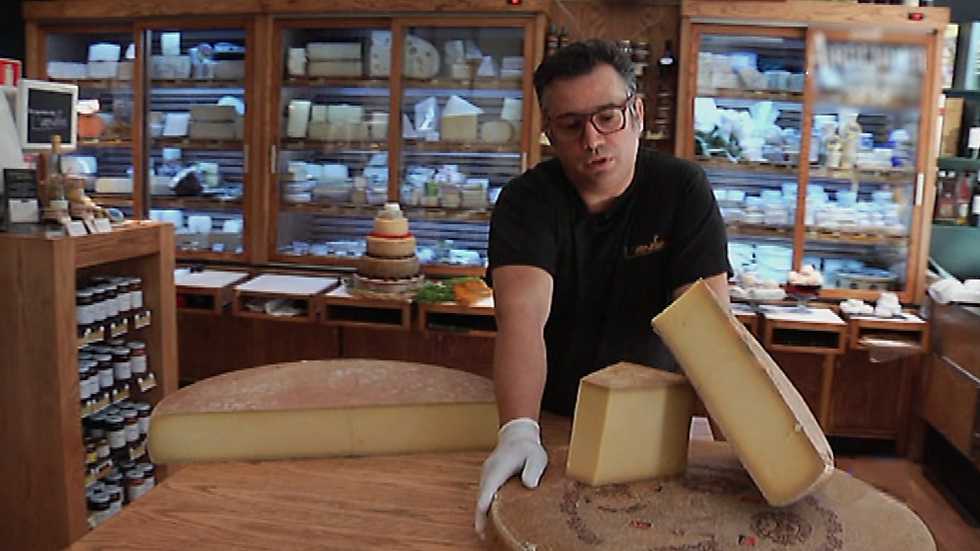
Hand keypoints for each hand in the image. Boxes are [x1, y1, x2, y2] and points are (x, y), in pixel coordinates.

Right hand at [474, 417, 548, 538]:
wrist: (518, 435)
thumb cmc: (528, 448)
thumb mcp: (537, 457)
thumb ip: (533, 469)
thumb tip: (529, 485)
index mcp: (498, 469)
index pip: (487, 492)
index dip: (483, 510)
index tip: (481, 526)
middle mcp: (488, 473)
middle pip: (481, 498)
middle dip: (481, 517)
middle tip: (484, 534)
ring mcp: (487, 475)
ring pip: (482, 497)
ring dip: (483, 512)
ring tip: (486, 531)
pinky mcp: (489, 478)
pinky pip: (485, 494)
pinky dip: (486, 506)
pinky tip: (491, 517)